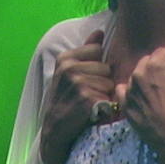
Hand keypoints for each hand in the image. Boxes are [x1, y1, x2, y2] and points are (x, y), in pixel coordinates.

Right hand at [39, 30, 111, 163]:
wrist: (55, 130)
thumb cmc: (65, 100)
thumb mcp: (70, 72)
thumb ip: (86, 50)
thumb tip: (100, 32)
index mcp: (65, 58)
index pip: (97, 50)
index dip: (96, 67)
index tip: (84, 79)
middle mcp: (69, 68)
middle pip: (106, 68)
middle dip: (102, 82)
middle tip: (86, 95)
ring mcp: (77, 83)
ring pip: (109, 84)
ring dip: (103, 96)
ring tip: (88, 104)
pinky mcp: (86, 99)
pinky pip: (108, 98)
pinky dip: (104, 108)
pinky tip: (92, 113)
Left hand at [116, 36, 164, 163]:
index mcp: (155, 65)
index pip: (160, 53)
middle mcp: (139, 73)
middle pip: (146, 62)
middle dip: (153, 69)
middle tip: (161, 83)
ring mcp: (129, 88)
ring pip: (134, 75)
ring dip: (141, 81)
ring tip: (151, 94)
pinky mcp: (123, 102)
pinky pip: (122, 89)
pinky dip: (128, 92)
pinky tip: (138, 99)